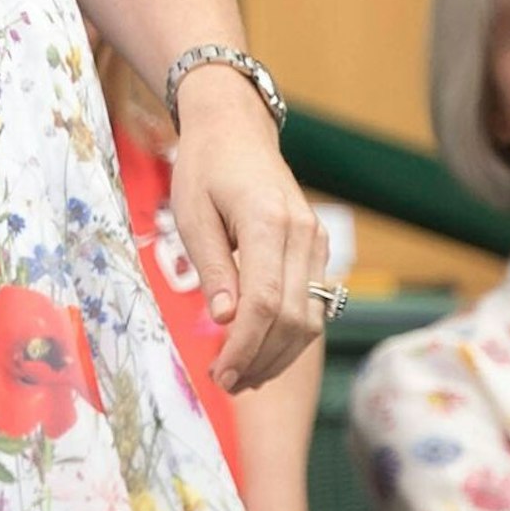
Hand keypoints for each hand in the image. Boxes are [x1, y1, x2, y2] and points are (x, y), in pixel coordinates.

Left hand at [168, 71, 327, 393]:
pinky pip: (313, 303)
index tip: (221, 373)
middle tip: (226, 382)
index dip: (245, 346)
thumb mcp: (191, 213)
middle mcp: (303, 234)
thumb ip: (212, 266)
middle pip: (294, 319)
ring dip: (278, 355)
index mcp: (268, 222)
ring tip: (242, 377)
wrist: (236, 128)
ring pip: (311, 318)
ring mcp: (316, 241)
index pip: (266, 303)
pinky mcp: (317, 247)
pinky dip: (290, 335)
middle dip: (261, 359)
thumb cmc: (205, 168)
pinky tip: (262, 352)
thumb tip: (224, 320)